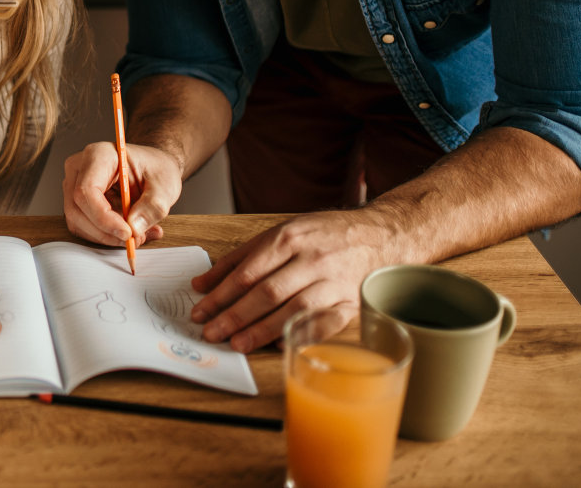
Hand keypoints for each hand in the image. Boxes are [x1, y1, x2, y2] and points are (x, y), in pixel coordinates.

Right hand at [63, 141, 176, 247]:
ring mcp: (74, 184)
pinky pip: (81, 226)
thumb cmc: (156, 168)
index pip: (87, 190)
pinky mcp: (76, 201)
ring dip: (105, 236)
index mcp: (98, 155)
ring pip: (76, 221)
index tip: (127, 233)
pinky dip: (104, 235)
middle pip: (77, 208)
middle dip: (105, 231)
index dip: (103, 217)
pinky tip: (126, 231)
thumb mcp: (165, 184)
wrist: (152, 167)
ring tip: (136, 234)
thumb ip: (153, 206)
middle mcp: (79, 168)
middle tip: (134, 239)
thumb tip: (134, 227)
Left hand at [189, 210, 399, 352]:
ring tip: (237, 344)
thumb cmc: (321, 236)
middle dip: (235, 315)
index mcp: (289, 238)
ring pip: (293, 309)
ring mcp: (333, 282)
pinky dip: (303, 335)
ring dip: (262, 330)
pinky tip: (281, 345)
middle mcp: (311, 260)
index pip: (247, 272)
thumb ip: (239, 258)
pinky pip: (326, 324)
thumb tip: (202, 283)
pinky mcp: (351, 303)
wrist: (379, 235)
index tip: (201, 311)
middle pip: (267, 292)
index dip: (221, 294)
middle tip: (211, 332)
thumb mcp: (279, 233)